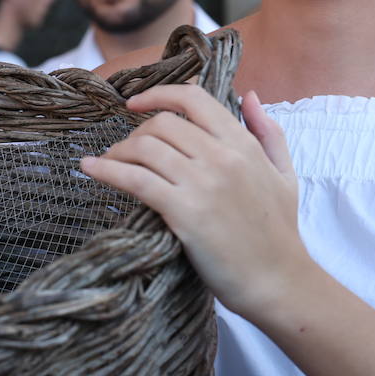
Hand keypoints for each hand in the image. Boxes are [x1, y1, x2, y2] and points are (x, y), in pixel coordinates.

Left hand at [80, 86, 307, 317]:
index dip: (159, 94)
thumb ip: (268, 131)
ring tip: (109, 163)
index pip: (194, 99)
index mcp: (243, 143)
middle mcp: (222, 157)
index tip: (135, 103)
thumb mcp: (284, 173)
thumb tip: (248, 95)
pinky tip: (90, 170)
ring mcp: (202, 184)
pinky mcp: (184, 213)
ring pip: (145, 148)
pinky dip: (107, 171)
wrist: (278, 280)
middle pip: (162, 123)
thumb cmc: (279, 231)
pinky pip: (136, 180)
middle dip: (136, 132)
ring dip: (118, 152)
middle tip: (126, 150)